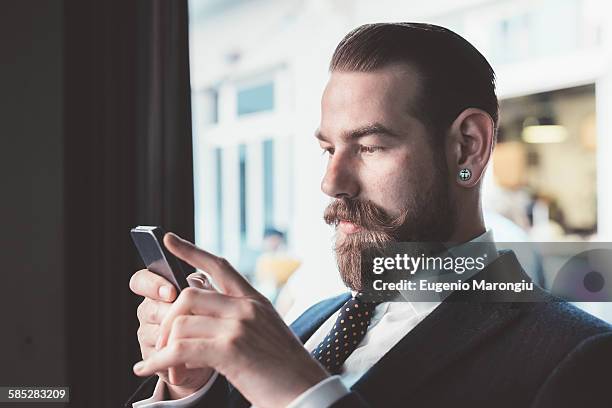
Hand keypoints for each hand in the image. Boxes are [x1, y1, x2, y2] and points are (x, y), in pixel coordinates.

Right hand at [129, 268, 214, 398]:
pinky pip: (159, 355)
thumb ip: (200, 286)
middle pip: (147, 309)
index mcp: (158, 291)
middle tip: (188, 318)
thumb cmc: (210, 316)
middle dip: (169, 314)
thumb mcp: (209, 296)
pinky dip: (176, 355)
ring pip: (153, 334)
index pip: (140, 281)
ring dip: (175, 336)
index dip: (151, 284)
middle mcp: (149, 311)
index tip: (172, 292)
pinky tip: (190, 353)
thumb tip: (196, 283)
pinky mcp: (151, 357)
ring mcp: (147, 334)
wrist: (212, 350)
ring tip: (196, 337)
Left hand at [132, 233, 329, 407]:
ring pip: (181, 322)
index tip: (168, 239)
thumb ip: (241, 319)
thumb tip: (205, 318)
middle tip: (159, 342)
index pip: (219, 267)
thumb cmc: (286, 370)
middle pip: (189, 294)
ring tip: (159, 364)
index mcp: (255, 301)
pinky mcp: (230, 349)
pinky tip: (148, 369)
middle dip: (166, 318)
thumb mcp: (267, 333)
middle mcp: (246, 307)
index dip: (191, 251)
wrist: (307, 391)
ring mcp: (239, 326)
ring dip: (161, 346)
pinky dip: (158, 360)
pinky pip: (180, 348)